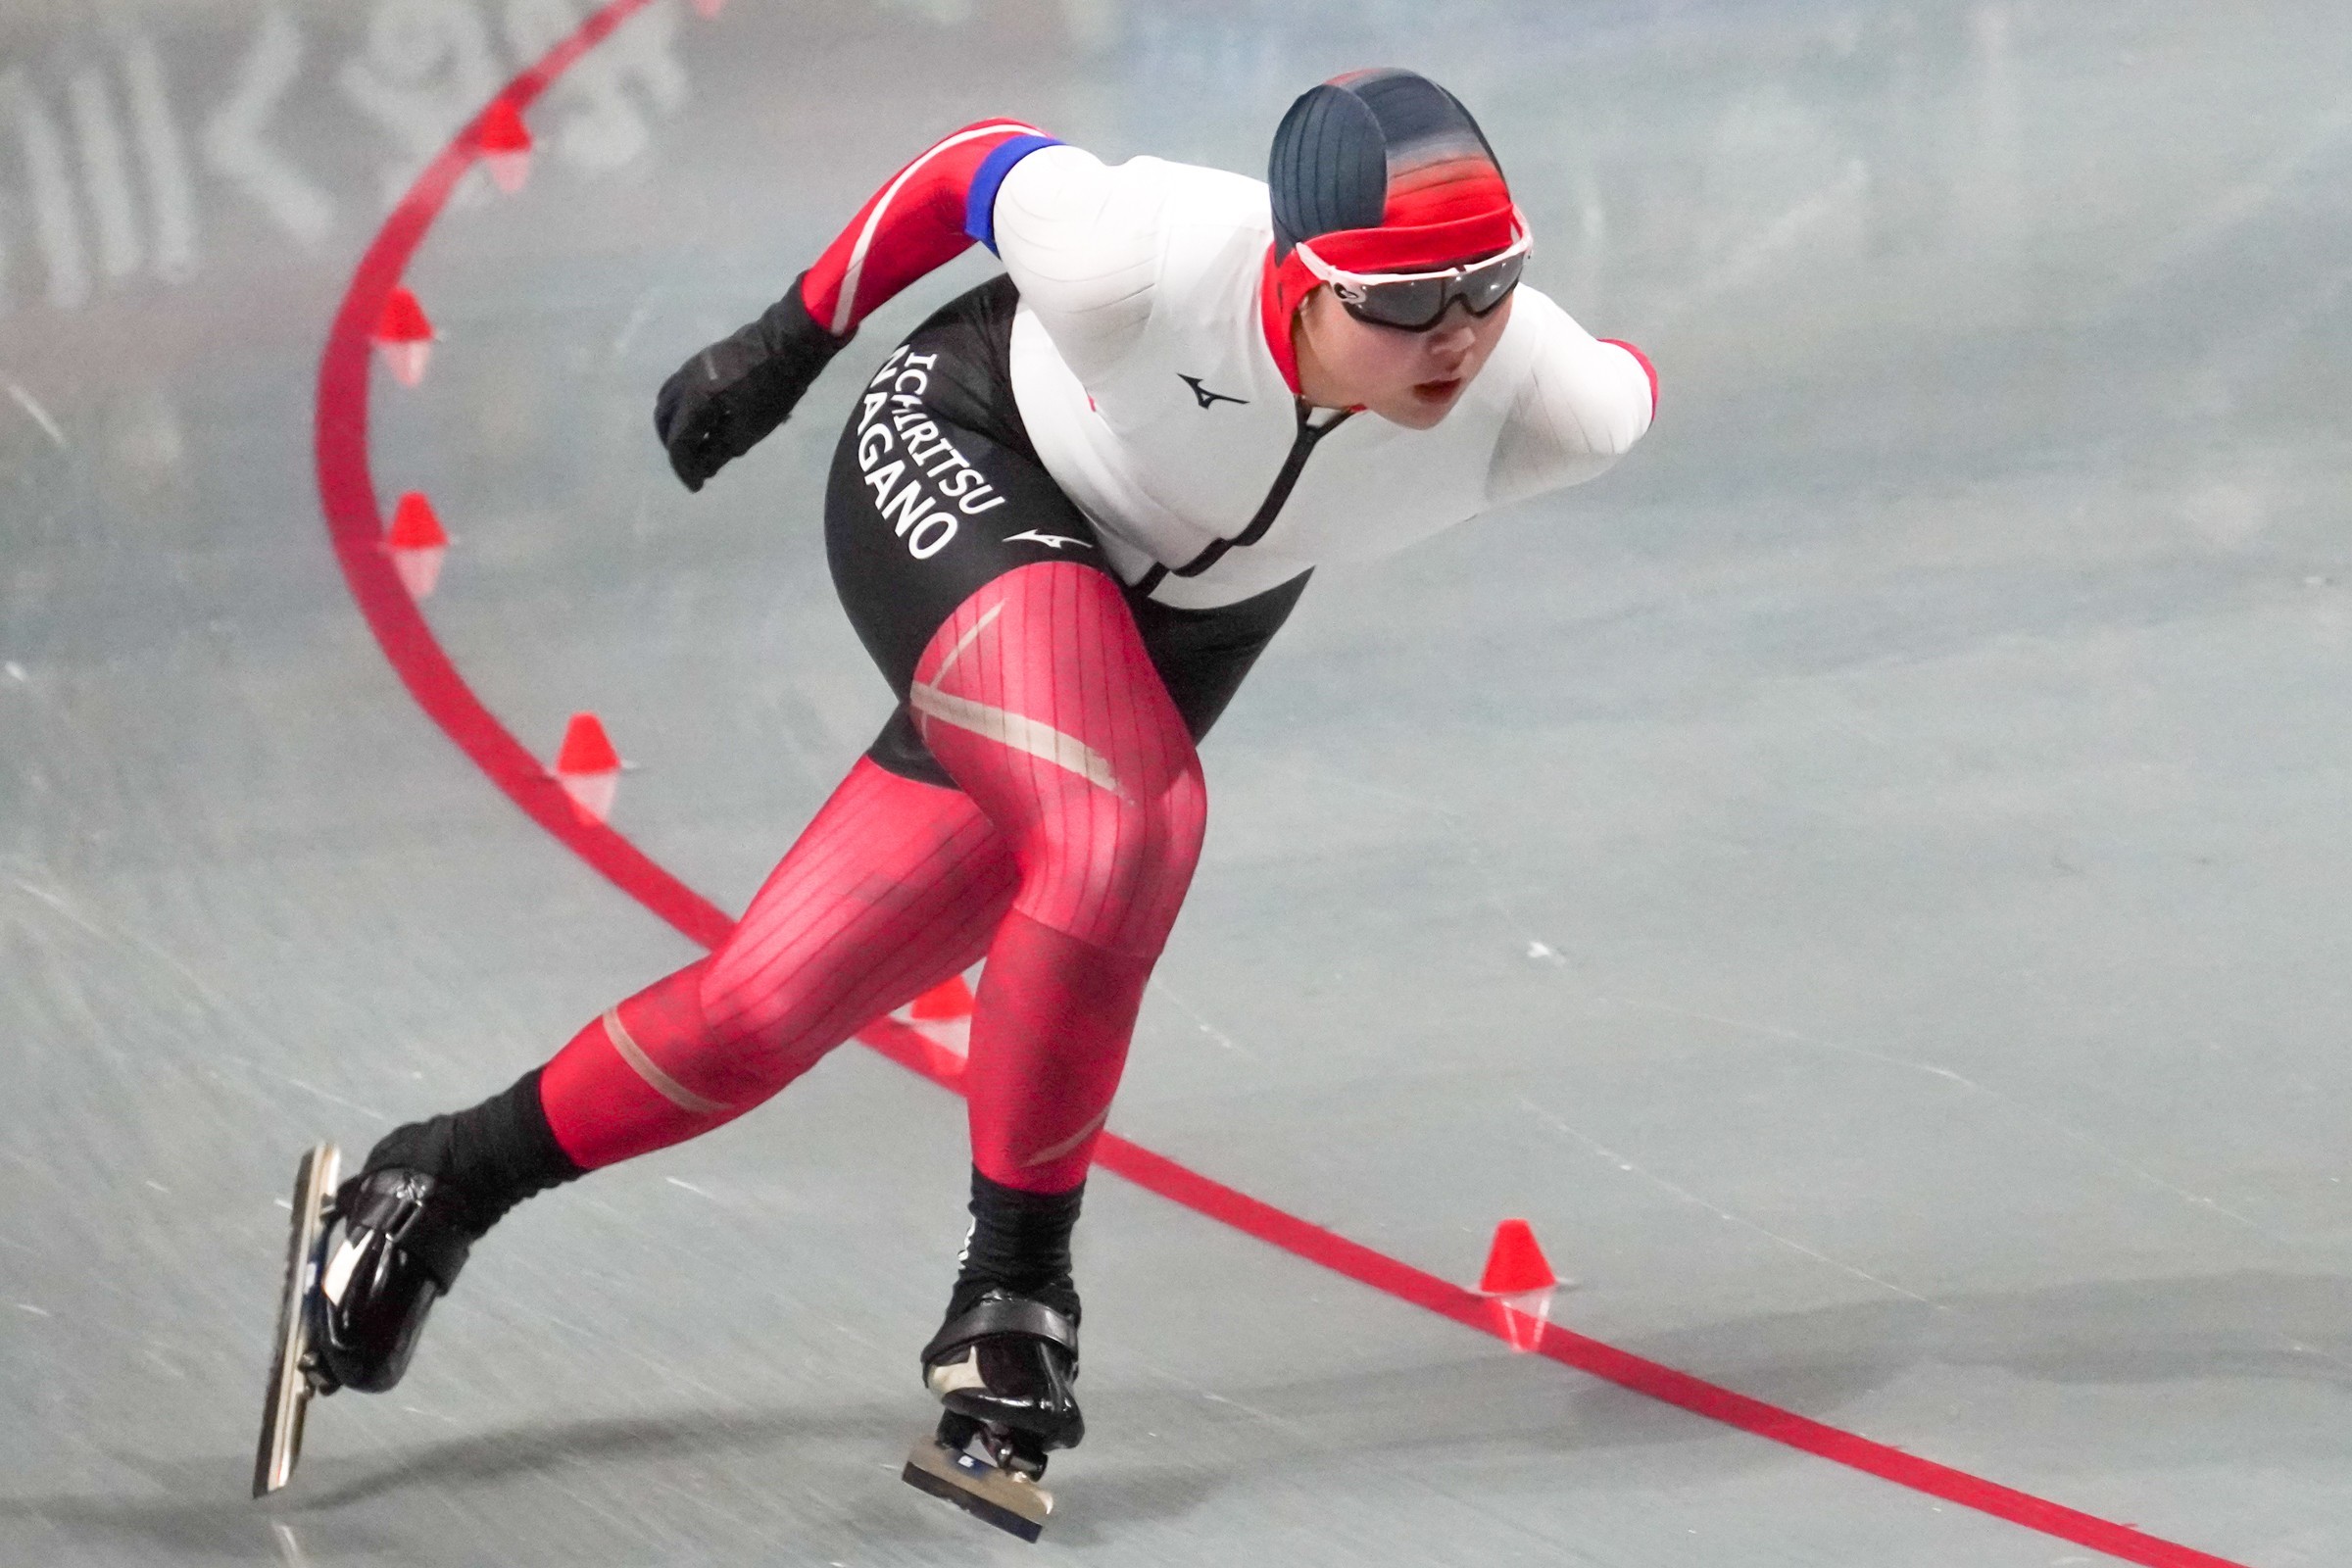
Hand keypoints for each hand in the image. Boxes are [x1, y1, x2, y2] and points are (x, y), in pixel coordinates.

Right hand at [654, 272, 848, 492]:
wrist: (790, 339)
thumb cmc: (775, 388)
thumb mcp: (750, 428)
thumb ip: (721, 451)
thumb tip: (702, 468)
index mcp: (695, 400)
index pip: (678, 442)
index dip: (685, 468)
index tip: (697, 486)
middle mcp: (685, 381)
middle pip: (664, 420)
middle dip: (675, 447)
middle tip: (694, 466)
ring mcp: (692, 366)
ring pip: (668, 401)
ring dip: (676, 426)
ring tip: (697, 444)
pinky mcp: (703, 359)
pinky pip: (680, 389)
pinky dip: (684, 409)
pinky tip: (705, 420)